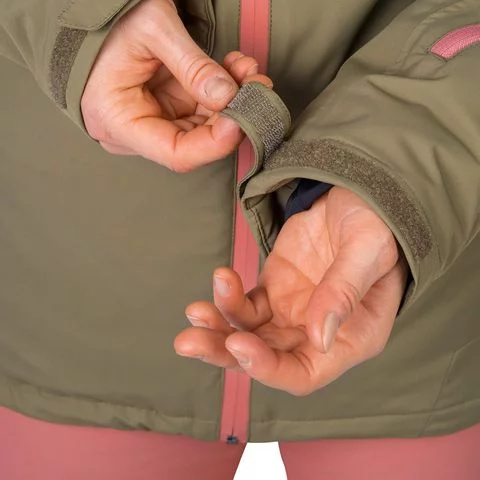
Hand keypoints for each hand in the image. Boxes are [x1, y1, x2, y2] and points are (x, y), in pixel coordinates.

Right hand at [81, 0, 270, 170]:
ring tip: (247, 67)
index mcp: (116, 119)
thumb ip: (193, 66)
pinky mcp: (167, 104)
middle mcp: (132, 128)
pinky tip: (235, 66)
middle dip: (232, 114)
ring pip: (205, 123)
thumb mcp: (155, 29)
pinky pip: (202, 106)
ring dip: (233, 98)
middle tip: (258, 84)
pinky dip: (224, 88)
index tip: (244, 116)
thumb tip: (228, 97)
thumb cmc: (116, 11)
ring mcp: (152, 117)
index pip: (175, 152)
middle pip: (195, 140)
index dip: (215, 142)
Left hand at [174, 187, 408, 394]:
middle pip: (266, 360)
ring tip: (194, 311)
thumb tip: (320, 338)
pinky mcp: (275, 291)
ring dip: (217, 328)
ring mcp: (293, 313)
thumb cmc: (377, 225)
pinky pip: (245, 306)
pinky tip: (220, 278)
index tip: (239, 344)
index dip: (269, 368)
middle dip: (226, 353)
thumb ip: (344, 291)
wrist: (361, 194)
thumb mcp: (368, 250)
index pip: (305, 373)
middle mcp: (318, 335)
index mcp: (352, 338)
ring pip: (248, 336)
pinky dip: (226, 298)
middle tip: (189, 342)